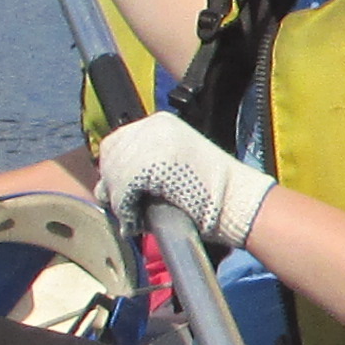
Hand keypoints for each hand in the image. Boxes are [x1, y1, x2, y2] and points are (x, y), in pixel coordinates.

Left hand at [95, 113, 273, 258]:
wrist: (236, 200)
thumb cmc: (213, 191)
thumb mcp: (177, 163)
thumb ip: (146, 163)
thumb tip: (108, 183)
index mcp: (160, 122)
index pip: (117, 139)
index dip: (115, 166)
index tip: (120, 188)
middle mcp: (152, 126)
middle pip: (110, 154)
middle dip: (114, 184)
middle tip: (125, 207)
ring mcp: (150, 144)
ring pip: (114, 174)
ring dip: (120, 201)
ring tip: (134, 217)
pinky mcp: (149, 166)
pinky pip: (121, 192)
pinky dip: (125, 211)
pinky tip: (138, 222)